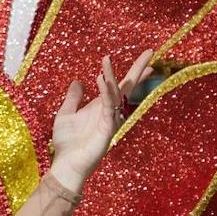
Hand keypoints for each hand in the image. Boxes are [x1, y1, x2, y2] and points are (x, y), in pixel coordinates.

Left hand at [49, 50, 153, 190]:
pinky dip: (105, 91)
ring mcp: (110, 119)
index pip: (120, 86)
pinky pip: (108, 106)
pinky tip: (100, 79)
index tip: (147, 60)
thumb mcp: (66, 114)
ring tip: (105, 60)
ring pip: (115, 93)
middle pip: (127, 87)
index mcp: (101, 107)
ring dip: (111, 76)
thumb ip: (73, 98)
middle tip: (150, 52)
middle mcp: (109, 111)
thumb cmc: (67, 142)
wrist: (66, 163)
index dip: (133, 73)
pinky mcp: (107, 128)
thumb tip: (78, 82)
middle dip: (138, 69)